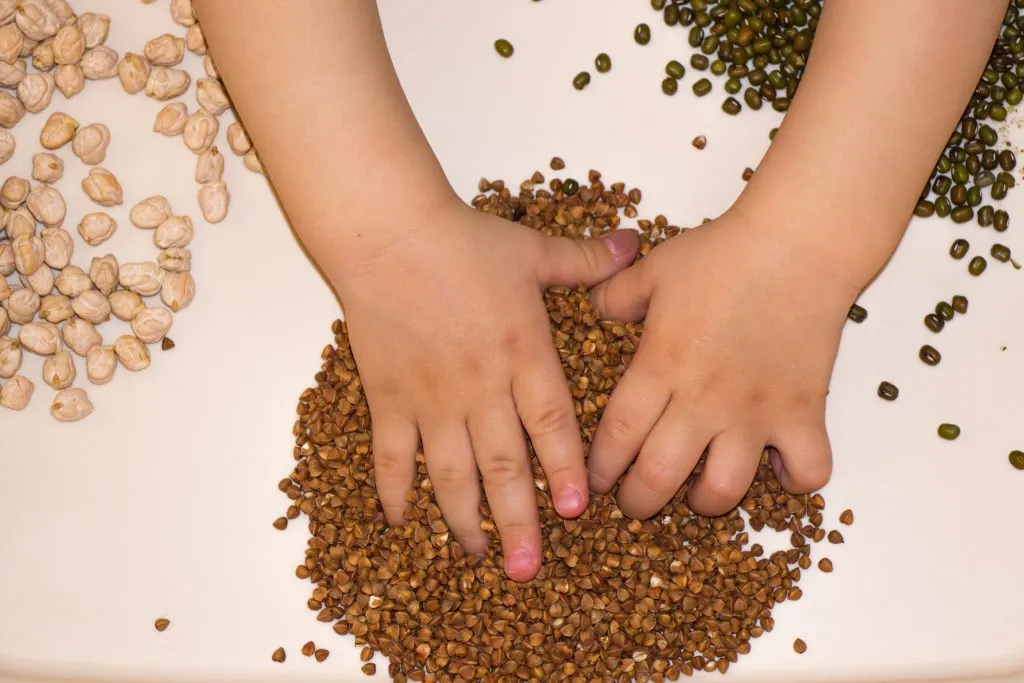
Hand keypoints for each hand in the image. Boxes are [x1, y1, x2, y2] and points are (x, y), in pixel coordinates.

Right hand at [331, 200, 637, 579]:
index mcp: (523, 353)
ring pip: (451, 472)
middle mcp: (481, 386)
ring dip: (464, 519)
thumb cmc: (462, 241)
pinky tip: (401, 522)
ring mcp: (432, 398)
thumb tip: (633, 242)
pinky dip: (395, 490)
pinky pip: (392, 455)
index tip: (578, 512)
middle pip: (504, 464)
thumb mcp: (533, 250)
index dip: (566, 470)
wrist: (388, 235)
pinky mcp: (389, 397)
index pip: (552, 425)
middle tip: (530, 568)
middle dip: (518, 519)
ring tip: (478, 555)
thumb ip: (586, 260)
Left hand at [587, 207, 854, 518]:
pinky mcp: (804, 412)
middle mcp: (702, 400)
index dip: (600, 469)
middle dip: (638, 503)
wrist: (797, 242)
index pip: (616, 438)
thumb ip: (616, 295)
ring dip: (706, 502)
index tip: (594, 482)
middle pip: (658, 477)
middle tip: (634, 502)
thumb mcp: (653, 269)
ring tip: (698, 493)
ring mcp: (755, 412)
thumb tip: (593, 307)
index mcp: (660, 368)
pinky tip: (779, 468)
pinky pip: (808, 470)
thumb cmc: (721, 253)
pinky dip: (796, 482)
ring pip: (724, 489)